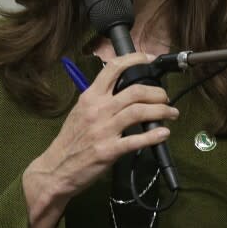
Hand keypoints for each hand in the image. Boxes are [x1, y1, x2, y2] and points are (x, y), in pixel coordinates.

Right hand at [22, 52, 178, 227]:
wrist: (55, 168)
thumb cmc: (71, 140)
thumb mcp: (81, 111)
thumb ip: (101, 99)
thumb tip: (125, 89)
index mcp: (90, 96)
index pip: (113, 68)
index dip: (135, 59)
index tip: (150, 59)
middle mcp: (98, 109)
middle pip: (135, 90)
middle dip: (157, 92)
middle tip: (165, 98)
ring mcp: (103, 130)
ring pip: (139, 111)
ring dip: (161, 111)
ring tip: (171, 113)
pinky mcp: (109, 150)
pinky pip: (136, 140)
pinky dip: (154, 136)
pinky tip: (164, 134)